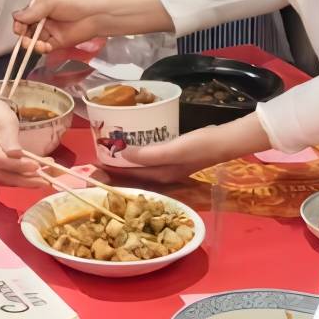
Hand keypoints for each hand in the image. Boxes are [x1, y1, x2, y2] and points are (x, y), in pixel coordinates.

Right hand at [0, 100, 45, 187]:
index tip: (36, 166)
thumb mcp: (6, 122)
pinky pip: (8, 177)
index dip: (18, 165)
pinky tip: (40, 174)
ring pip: (7, 179)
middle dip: (26, 178)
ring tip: (48, 177)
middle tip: (47, 180)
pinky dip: (24, 177)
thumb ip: (10, 138)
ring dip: (28, 180)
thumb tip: (15, 154)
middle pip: (3, 175)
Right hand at [13, 0, 118, 51]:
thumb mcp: (52, 1)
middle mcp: (43, 19)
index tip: (19, 27)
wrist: (96, 15)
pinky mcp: (57, 43)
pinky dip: (40, 49)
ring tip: (35, 44)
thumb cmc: (76, 3)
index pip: (24, 16)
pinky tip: (44, 47)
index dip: (19, 23)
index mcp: (41, 7)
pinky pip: (43, 48)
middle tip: (24, 37)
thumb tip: (15, 16)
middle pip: (26, 29)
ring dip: (31, 44)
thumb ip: (34, 10)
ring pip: (33, 40)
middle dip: (23, 35)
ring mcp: (50, 32)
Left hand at [110, 125, 235, 183]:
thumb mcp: (172, 150)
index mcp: (159, 175)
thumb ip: (148, 154)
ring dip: (126, 161)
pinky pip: (150, 159)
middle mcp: (162, 175)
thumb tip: (122, 154)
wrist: (224, 142)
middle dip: (116, 168)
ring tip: (111, 151)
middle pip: (133, 174)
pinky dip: (139, 155)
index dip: (111, 170)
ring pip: (141, 167)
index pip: (129, 176)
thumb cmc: (199, 146)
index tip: (93, 164)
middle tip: (98, 157)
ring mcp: (169, 167)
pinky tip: (136, 145)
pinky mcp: (175, 158)